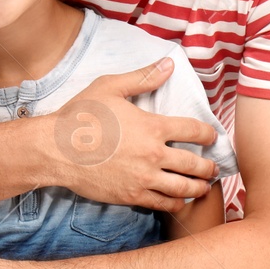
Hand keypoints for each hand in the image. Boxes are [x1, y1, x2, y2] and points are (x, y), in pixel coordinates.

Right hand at [49, 59, 218, 211]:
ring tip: (203, 186)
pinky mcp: (131, 196)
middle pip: (195, 164)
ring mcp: (144, 178)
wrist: (55, 150)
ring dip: (198, 187)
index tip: (212, 137)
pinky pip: (163, 203)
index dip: (208, 134)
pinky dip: (177, 203)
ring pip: (184, 188)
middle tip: (214, 168)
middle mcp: (154, 155)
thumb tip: (169, 65)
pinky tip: (180, 200)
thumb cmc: (81, 116)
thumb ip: (143, 77)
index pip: (194, 131)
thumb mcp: (110, 87)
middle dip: (209, 167)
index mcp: (153, 126)